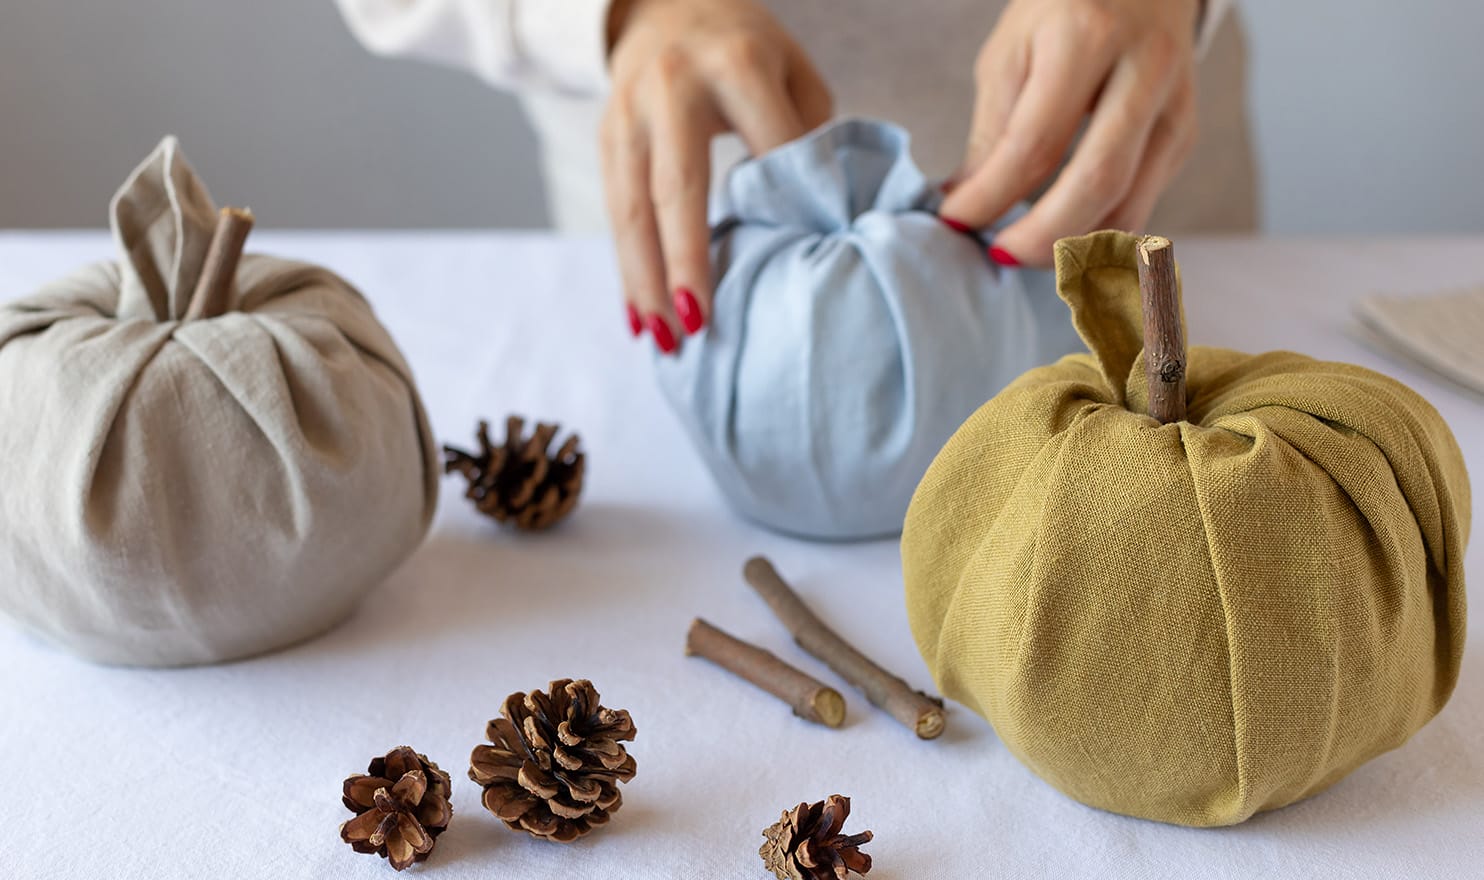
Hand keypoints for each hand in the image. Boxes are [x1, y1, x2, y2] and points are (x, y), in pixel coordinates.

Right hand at [603, 0, 831, 353]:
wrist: (667, 2)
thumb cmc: (748, 50)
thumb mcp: (795, 74)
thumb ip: (807, 138)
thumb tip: (821, 223)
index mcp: (736, 62)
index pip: (766, 151)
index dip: (784, 212)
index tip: (800, 271)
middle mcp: (672, 85)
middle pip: (676, 186)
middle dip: (686, 259)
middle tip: (698, 324)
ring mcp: (629, 112)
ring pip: (630, 207)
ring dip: (644, 279)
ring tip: (662, 339)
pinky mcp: (605, 135)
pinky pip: (612, 210)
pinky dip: (626, 268)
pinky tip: (637, 317)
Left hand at [939, 0, 1201, 266]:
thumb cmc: (1061, 13)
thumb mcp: (1011, 53)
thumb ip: (992, 132)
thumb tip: (965, 207)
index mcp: (1088, 36)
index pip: (1035, 143)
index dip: (991, 196)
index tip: (955, 222)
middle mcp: (1145, 68)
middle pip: (1097, 182)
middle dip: (1041, 237)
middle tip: (999, 254)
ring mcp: (1175, 104)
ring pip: (1131, 204)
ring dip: (1073, 246)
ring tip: (1025, 251)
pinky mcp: (1186, 133)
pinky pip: (1143, 202)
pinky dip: (1098, 232)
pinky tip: (1063, 236)